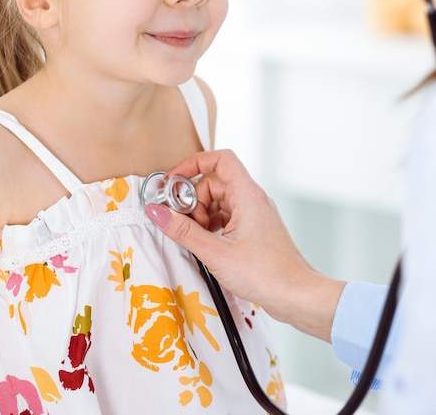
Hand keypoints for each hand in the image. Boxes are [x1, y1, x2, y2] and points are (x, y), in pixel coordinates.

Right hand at [145, 149, 345, 340]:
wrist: (296, 295)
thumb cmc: (266, 273)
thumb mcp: (215, 252)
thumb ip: (183, 230)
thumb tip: (157, 212)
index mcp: (247, 194)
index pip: (219, 159)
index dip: (193, 163)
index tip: (173, 180)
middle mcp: (252, 198)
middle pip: (213, 182)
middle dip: (193, 199)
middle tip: (182, 222)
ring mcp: (253, 213)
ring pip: (218, 200)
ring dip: (201, 215)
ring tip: (197, 238)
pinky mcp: (253, 229)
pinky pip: (226, 215)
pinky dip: (211, 225)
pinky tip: (207, 244)